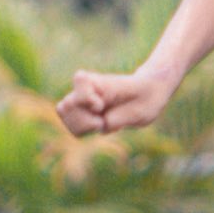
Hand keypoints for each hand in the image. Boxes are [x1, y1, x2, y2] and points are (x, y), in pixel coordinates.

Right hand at [55, 68, 174, 136]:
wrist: (149, 94)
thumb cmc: (146, 95)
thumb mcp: (141, 107)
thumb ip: (118, 118)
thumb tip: (102, 125)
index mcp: (100, 81)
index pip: (80, 81)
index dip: (87, 99)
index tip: (102, 104)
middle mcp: (87, 89)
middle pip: (65, 105)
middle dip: (83, 120)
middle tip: (101, 120)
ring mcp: (83, 100)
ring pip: (64, 114)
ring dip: (82, 126)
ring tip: (101, 123)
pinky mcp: (83, 113)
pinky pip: (73, 128)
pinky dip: (85, 131)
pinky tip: (100, 126)